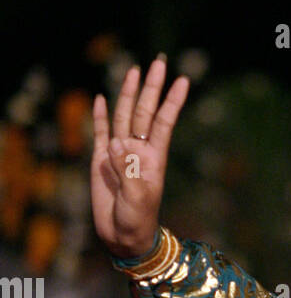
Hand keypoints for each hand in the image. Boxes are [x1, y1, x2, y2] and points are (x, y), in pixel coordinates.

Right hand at [91, 58, 189, 257]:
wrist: (122, 236)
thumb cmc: (137, 220)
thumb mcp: (138, 198)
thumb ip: (128, 170)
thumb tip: (115, 144)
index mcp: (154, 157)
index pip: (164, 121)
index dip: (172, 101)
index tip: (183, 79)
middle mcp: (139, 149)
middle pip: (145, 111)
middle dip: (152, 87)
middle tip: (159, 61)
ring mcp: (120, 153)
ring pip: (124, 116)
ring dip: (128, 94)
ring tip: (134, 70)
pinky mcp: (100, 160)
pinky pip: (100, 132)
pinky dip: (100, 115)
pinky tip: (101, 97)